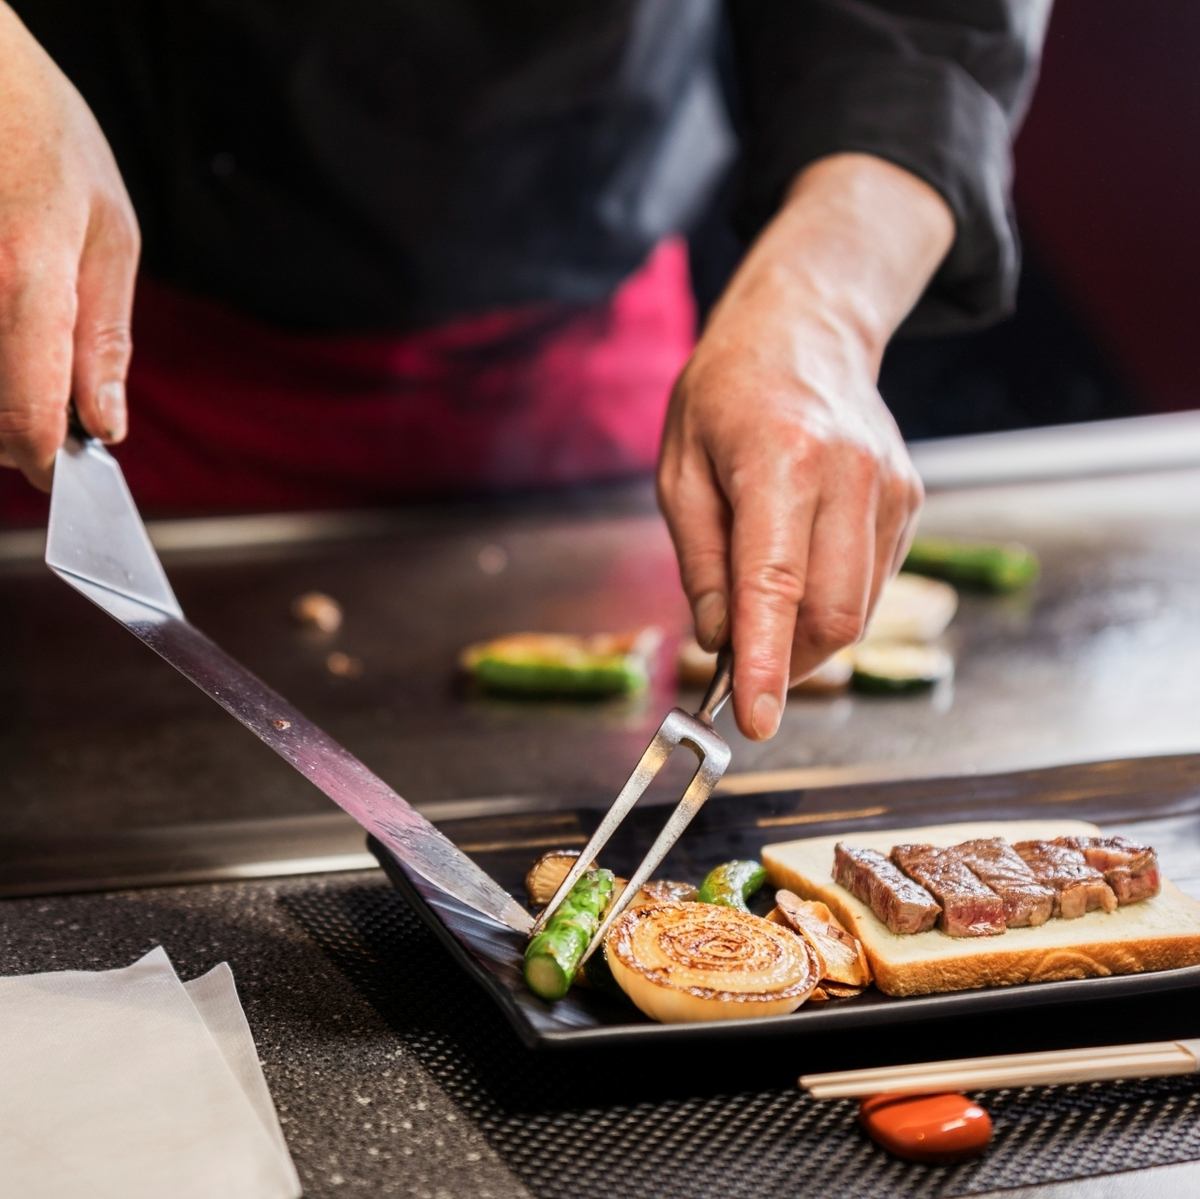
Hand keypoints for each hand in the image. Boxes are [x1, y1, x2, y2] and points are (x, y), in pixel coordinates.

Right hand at [0, 4, 138, 488]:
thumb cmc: (44, 136)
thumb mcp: (108, 230)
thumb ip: (104, 337)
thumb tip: (107, 425)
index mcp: (28, 266)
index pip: (27, 403)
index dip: (42, 457)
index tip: (59, 476)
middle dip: (11, 434)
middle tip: (44, 422)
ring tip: (22, 379)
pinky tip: (5, 336)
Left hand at [658, 155, 952, 739]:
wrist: (804, 331)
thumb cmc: (725, 397)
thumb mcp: (680, 471)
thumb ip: (699, 562)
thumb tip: (719, 641)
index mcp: (781, 461)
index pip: (775, 586)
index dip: (766, 664)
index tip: (753, 720)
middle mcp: (849, 475)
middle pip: (831, 614)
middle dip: (787, 662)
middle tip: (741, 666)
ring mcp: (891, 488)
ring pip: (859, 610)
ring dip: (808, 639)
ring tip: (763, 612)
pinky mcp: (909, 499)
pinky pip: (873, 584)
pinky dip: (832, 604)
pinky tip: (801, 573)